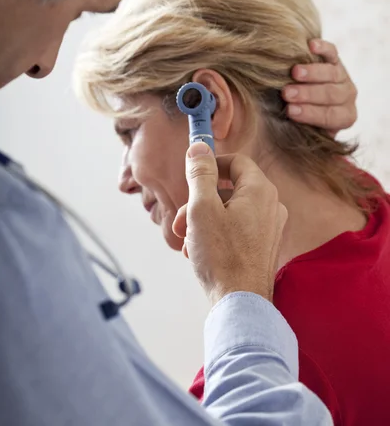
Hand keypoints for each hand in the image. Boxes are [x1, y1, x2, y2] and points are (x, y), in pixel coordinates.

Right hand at [172, 143, 287, 305]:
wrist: (240, 304)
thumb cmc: (222, 256)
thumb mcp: (202, 207)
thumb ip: (200, 174)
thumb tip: (199, 147)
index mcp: (260, 191)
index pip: (236, 161)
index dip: (211, 163)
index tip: (192, 172)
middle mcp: (271, 206)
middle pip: (229, 188)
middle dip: (199, 202)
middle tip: (180, 219)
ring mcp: (270, 228)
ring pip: (229, 211)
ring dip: (203, 221)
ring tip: (187, 241)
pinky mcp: (263, 247)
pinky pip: (236, 229)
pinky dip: (216, 235)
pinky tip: (199, 254)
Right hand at [282, 39, 357, 134]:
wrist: (306, 100)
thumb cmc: (300, 121)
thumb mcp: (303, 132)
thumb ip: (298, 132)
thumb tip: (281, 137)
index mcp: (344, 117)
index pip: (330, 116)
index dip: (310, 113)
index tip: (290, 111)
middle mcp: (347, 97)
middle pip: (331, 94)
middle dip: (308, 94)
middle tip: (287, 93)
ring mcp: (342, 76)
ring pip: (332, 73)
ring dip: (312, 73)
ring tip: (294, 72)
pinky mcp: (334, 59)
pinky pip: (331, 52)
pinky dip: (322, 48)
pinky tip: (311, 45)